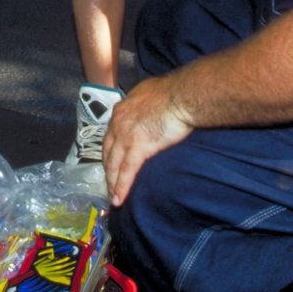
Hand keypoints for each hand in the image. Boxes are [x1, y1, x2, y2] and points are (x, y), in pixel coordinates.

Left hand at [102, 75, 194, 205]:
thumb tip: (147, 110)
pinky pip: (127, 171)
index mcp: (122, 109)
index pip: (110, 135)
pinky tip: (119, 199)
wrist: (184, 94)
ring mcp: (126, 135)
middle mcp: (118, 122)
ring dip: (112, 183)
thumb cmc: (175, 92)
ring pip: (114, 164)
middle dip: (108, 170)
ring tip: (113, 198)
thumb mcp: (150, 93)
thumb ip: (143, 106)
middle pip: (108, 152)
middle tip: (109, 184)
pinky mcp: (138, 147)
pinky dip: (122, 187)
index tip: (111, 162)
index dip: (110, 151)